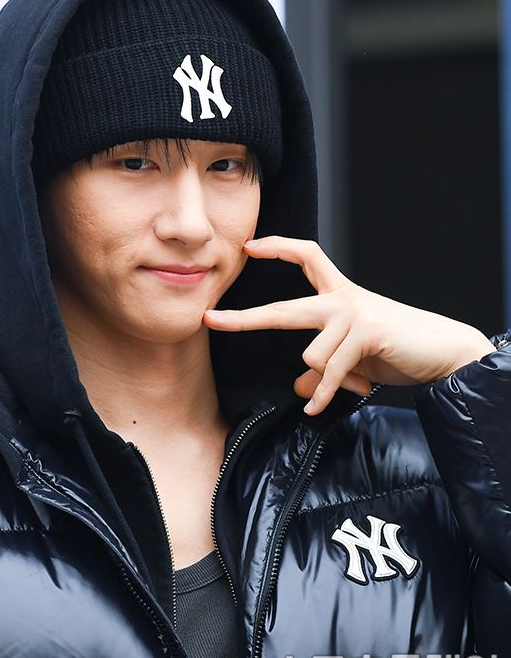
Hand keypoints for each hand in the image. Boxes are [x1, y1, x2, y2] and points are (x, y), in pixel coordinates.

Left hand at [203, 237, 494, 414]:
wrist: (443, 350)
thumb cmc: (397, 348)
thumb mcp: (354, 358)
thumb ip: (324, 369)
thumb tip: (299, 387)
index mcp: (339, 295)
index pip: (308, 257)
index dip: (280, 247)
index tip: (251, 246)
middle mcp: (343, 299)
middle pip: (286, 308)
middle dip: (246, 319)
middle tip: (213, 321)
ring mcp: (354, 313)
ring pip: (312, 356)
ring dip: (326, 380)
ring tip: (352, 382)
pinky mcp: (367, 332)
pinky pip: (329, 371)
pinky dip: (323, 395)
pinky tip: (316, 410)